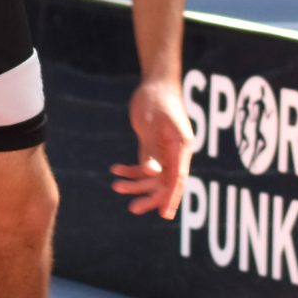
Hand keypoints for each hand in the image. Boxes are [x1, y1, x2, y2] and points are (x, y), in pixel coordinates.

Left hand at [112, 78, 191, 218]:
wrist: (155, 82)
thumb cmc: (155, 100)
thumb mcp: (150, 124)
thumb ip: (151, 149)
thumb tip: (152, 173)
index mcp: (182, 146)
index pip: (178, 177)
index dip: (172, 197)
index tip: (166, 214)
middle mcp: (177, 152)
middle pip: (166, 181)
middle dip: (150, 196)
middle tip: (133, 208)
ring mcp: (166, 150)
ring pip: (154, 175)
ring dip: (136, 183)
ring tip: (116, 186)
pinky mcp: (155, 147)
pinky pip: (145, 165)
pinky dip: (131, 169)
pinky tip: (116, 170)